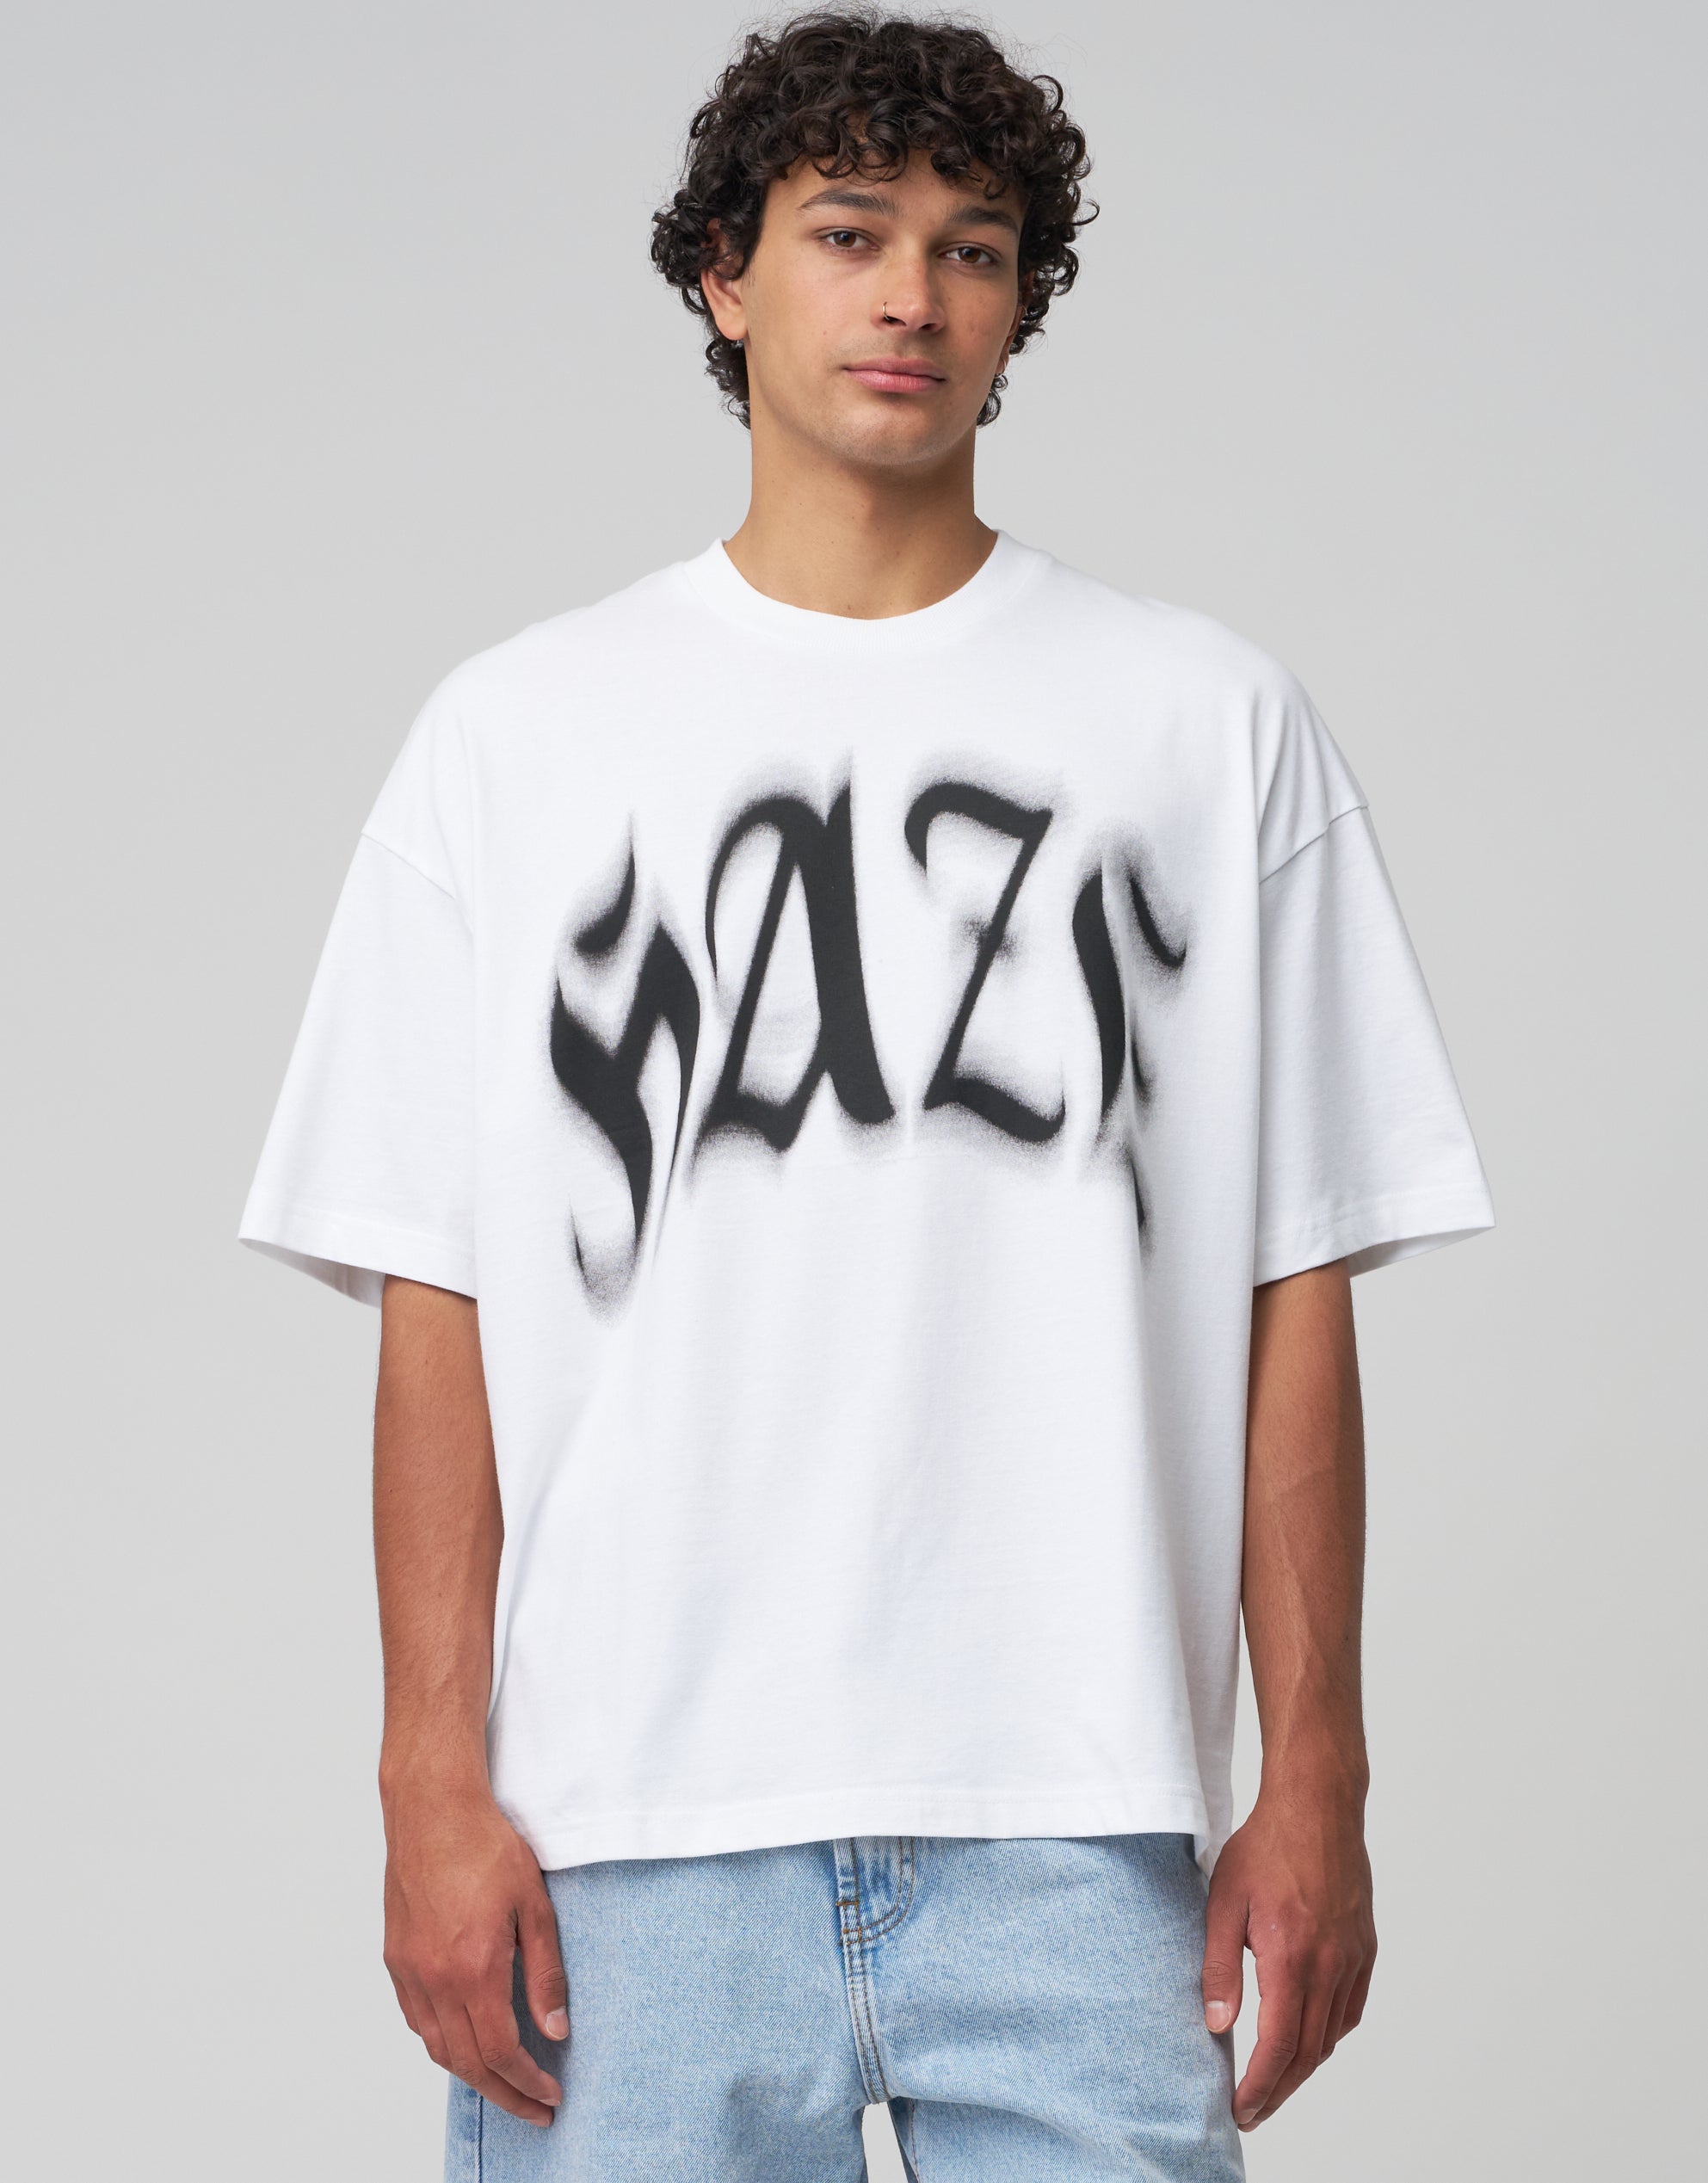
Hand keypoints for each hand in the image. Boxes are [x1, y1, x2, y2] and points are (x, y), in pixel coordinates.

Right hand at [381, 1776, 568, 2126]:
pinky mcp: (396, 1957)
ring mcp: (410, 1970)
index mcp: (474, 1968)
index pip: (501, 2051)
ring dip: (471, 2073)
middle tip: (534, 2108)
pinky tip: (464, 2038)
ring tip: (504, 2081)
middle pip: (467, 2062)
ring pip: (438, 2047)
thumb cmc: (485, 1846)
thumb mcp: (535, 1905)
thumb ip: (545, 1972)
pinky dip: (442, 2041)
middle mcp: (435, 1978)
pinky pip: (417, 2019)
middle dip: (504, 2094)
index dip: (527, 2082)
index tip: (550, 2095)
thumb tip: (555, 2029)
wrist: (433, 1809)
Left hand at [1200, 1780, 1375, 2130]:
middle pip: (1307, 2052)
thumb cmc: (1265, 1848)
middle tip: (1253, 2111)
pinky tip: (1310, 2037)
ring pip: (1332, 2035)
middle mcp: (1330, 1966)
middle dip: (1280, 2089)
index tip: (1241, 2110)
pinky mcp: (1365, 1947)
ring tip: (1276, 2081)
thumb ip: (1219, 1966)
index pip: (1278, 2045)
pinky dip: (1329, 2033)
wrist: (1316, 1807)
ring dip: (1304, 2066)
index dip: (1260, 2087)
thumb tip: (1216, 2024)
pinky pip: (1351, 2009)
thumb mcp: (1223, 1902)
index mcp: (1292, 1958)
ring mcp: (1353, 1958)